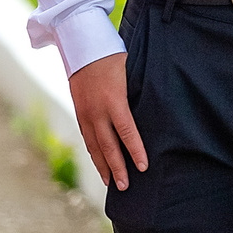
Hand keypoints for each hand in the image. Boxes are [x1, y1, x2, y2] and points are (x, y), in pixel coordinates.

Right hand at [67, 51, 147, 191]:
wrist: (81, 46)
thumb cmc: (112, 57)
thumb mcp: (131, 72)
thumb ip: (139, 94)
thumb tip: (154, 111)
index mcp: (114, 101)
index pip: (127, 133)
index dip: (136, 151)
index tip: (143, 167)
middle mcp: (97, 112)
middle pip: (108, 146)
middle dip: (118, 168)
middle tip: (126, 187)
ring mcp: (85, 113)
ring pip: (94, 146)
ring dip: (103, 166)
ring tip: (111, 183)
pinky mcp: (78, 112)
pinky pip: (86, 138)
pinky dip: (93, 153)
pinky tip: (99, 163)